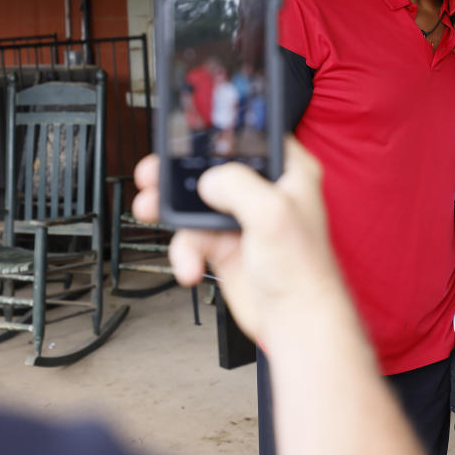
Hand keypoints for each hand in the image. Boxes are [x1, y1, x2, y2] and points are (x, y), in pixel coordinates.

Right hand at [132, 137, 345, 345]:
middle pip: (211, 168)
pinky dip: (184, 251)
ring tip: (150, 210)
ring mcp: (241, 219)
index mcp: (287, 171)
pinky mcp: (224, 245)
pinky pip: (191, 238)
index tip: (188, 132)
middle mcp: (263, 191)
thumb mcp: (273, 214)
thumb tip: (208, 180)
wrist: (294, 323)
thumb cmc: (305, 272)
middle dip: (177, 174)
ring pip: (193, 203)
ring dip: (170, 211)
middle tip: (153, 175)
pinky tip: (188, 265)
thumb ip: (238, 185)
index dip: (220, 133)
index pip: (252, 136)